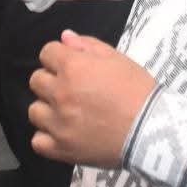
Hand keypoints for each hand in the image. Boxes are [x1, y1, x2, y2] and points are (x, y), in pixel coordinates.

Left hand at [27, 31, 156, 168]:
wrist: (151, 131)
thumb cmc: (138, 90)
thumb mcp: (118, 59)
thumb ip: (88, 45)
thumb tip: (64, 37)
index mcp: (73, 67)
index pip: (47, 53)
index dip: (59, 57)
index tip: (72, 66)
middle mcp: (60, 93)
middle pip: (37, 80)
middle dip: (52, 80)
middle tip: (72, 89)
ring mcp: (58, 123)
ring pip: (34, 111)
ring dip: (48, 109)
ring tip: (67, 114)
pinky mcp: (61, 149)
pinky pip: (38, 141)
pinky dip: (47, 137)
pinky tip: (62, 133)